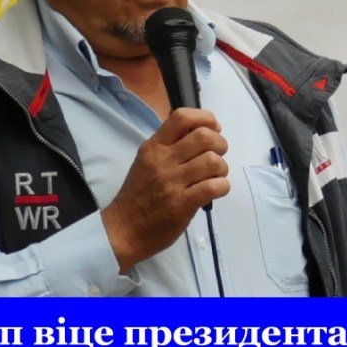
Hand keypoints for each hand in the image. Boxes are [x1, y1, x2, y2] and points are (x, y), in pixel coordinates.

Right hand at [101, 108, 229, 271]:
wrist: (124, 230)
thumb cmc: (138, 196)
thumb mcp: (147, 162)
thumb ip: (169, 147)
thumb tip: (200, 133)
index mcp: (154, 147)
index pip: (182, 117)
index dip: (205, 118)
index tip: (212, 130)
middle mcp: (163, 160)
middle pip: (205, 137)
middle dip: (220, 144)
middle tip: (216, 156)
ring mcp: (172, 182)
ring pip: (213, 161)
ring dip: (221, 169)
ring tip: (214, 177)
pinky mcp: (182, 204)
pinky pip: (214, 186)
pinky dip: (222, 187)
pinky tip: (214, 191)